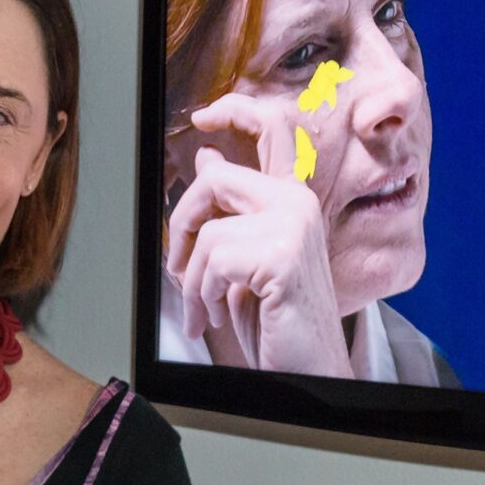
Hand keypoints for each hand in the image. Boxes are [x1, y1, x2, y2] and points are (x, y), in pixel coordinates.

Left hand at [165, 93, 352, 376]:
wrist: (306, 372)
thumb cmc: (277, 322)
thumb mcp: (246, 259)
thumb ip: (232, 210)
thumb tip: (208, 156)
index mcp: (293, 199)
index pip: (270, 130)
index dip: (238, 112)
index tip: (205, 117)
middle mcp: (298, 204)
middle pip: (214, 180)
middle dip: (182, 226)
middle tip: (178, 267)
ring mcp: (293, 226)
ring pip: (206, 234)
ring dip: (192, 282)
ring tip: (205, 309)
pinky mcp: (281, 255)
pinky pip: (213, 260)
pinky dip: (203, 295)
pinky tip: (218, 314)